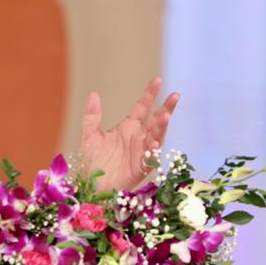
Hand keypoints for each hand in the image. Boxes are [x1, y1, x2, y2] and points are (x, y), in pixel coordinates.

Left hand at [80, 77, 178, 191]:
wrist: (92, 184)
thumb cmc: (93, 161)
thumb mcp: (90, 135)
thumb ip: (92, 115)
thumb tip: (93, 93)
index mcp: (128, 127)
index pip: (142, 107)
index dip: (150, 94)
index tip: (157, 80)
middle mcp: (138, 137)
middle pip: (156, 119)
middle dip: (166, 108)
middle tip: (175, 95)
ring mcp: (142, 151)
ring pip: (157, 135)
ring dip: (161, 126)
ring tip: (165, 115)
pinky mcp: (142, 166)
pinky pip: (151, 156)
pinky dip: (153, 148)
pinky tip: (154, 140)